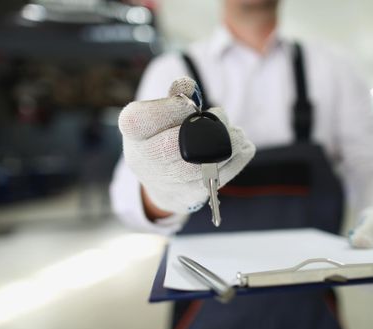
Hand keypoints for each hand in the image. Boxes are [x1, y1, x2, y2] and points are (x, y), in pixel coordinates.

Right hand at [119, 77, 255, 213]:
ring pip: (200, 168)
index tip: (189, 105)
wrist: (161, 180)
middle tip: (221, 116)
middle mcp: (144, 160)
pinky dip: (236, 161)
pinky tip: (238, 149)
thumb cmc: (163, 135)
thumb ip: (176, 95)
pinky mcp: (189, 197)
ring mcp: (166, 183)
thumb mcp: (162, 112)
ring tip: (236, 134)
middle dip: (205, 129)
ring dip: (228, 145)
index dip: (170, 109)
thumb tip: (187, 87)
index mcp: (134, 133)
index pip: (141, 120)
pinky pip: (219, 179)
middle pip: (172, 148)